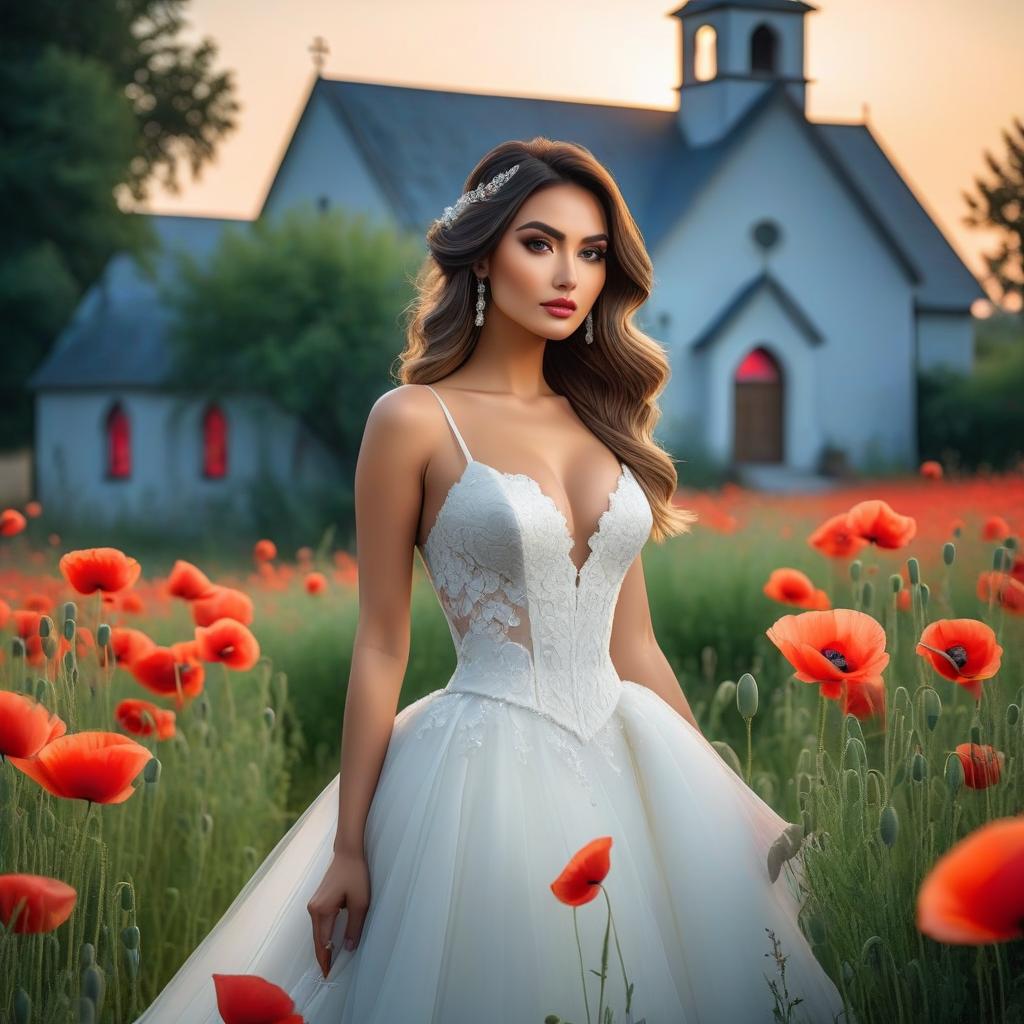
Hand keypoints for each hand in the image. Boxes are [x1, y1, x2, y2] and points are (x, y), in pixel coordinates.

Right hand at [307, 849, 369, 978]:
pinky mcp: (318, 901)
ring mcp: (314, 905)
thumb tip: (348, 948)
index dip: (326, 961)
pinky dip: (324, 936)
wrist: (348, 853)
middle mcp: (313, 910)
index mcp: (322, 911)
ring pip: (317, 933)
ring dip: (324, 947)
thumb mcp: (360, 903)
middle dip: (323, 957)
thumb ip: (353, 927)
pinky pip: (319, 924)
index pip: (322, 943)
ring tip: (331, 962)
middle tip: (330, 974)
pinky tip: (331, 942)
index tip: (329, 976)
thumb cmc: (355, 875)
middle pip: (317, 940)